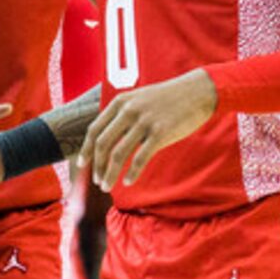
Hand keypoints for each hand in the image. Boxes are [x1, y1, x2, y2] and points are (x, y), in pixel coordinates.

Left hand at [84, 71, 216, 190]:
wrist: (197, 92)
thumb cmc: (168, 99)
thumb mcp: (139, 98)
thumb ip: (123, 114)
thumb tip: (109, 138)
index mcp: (120, 102)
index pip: (95, 130)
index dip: (86, 150)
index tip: (82, 165)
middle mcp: (128, 111)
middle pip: (103, 144)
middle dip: (97, 166)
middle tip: (98, 181)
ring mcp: (144, 122)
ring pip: (118, 155)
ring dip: (109, 174)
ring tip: (107, 186)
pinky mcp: (159, 134)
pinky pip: (139, 159)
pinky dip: (131, 174)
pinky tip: (128, 182)